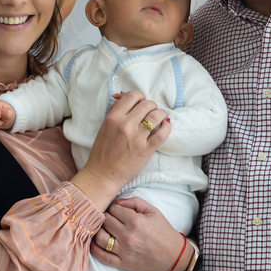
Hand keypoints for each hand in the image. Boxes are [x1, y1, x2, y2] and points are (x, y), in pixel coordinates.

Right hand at [70, 91, 170, 209]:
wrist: (103, 174)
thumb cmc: (103, 151)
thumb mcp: (105, 126)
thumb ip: (115, 111)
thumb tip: (125, 98)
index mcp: (113, 118)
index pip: (133, 96)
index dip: (140, 96)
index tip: (141, 102)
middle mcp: (126, 125)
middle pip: (147, 104)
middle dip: (151, 105)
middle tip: (150, 112)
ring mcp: (137, 137)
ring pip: (156, 115)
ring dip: (160, 114)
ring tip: (159, 117)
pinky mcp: (146, 149)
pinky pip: (163, 133)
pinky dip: (167, 126)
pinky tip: (165, 125)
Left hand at [91, 197, 186, 270]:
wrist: (173, 256)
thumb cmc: (163, 232)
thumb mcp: (154, 211)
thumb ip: (135, 202)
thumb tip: (117, 201)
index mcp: (136, 221)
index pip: (114, 209)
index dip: (113, 207)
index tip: (116, 210)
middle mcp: (128, 236)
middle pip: (105, 221)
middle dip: (105, 217)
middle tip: (109, 218)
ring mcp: (124, 251)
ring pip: (100, 237)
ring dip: (98, 230)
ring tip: (103, 228)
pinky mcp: (122, 264)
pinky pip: (102, 256)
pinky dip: (94, 249)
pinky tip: (93, 242)